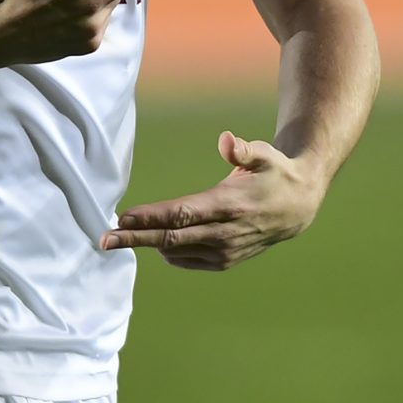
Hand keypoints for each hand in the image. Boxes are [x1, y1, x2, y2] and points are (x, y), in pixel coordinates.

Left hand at [99, 131, 325, 270]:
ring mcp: (225, 251)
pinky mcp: (225, 261)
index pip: (181, 215)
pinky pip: (188, 260)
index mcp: (229, 205)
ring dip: (146, 245)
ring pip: (176, 252)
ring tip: (118, 238)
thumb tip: (225, 141)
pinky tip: (153, 243)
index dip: (150, 218)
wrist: (298, 207)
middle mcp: (224, 233)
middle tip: (104, 239)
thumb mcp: (265, 154)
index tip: (122, 217)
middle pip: (171, 239)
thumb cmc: (275, 172)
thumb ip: (243, 150)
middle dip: (135, 238)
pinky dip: (167, 253)